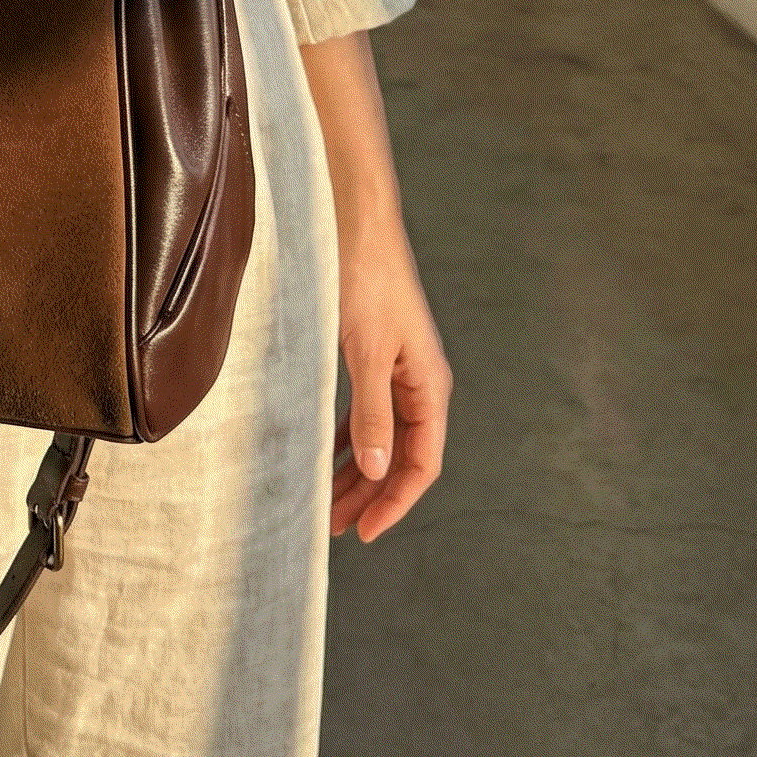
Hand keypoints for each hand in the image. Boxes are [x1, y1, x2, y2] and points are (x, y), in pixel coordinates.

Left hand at [329, 216, 450, 541]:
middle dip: (370, 495)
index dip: (394, 502)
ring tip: (328, 501)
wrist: (355, 223)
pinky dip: (348, 436)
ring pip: (381, 436)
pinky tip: (328, 451)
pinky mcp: (375, 354)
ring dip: (357, 470)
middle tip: (336, 527)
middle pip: (401, 456)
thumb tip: (374, 469)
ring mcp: (398, 369)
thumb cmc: (366, 280)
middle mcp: (419, 383)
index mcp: (429, 386)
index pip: (421, 463)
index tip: (364, 533)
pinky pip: (367, 411)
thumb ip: (371, 412)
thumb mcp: (366, 352)